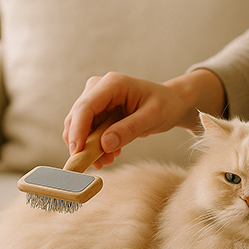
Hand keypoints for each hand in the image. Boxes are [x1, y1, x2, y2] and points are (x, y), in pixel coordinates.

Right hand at [63, 69, 225, 167]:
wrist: (171, 103)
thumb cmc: (165, 105)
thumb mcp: (152, 117)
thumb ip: (129, 129)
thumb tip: (104, 144)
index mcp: (112, 84)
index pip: (85, 107)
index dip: (78, 131)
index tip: (78, 152)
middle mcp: (99, 88)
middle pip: (76, 117)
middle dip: (82, 143)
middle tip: (98, 164)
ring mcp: (96, 100)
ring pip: (79, 127)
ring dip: (88, 147)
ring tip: (107, 161)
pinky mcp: (97, 112)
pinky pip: (87, 132)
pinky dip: (94, 146)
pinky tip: (110, 155)